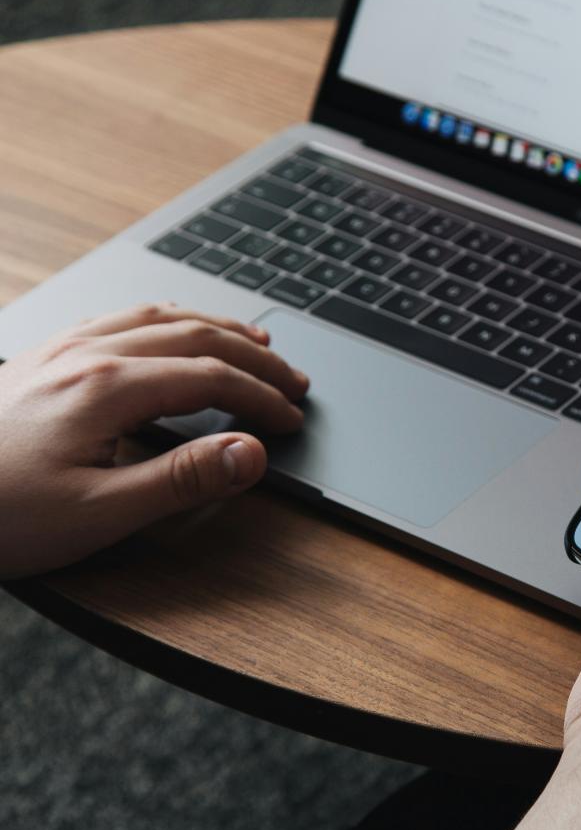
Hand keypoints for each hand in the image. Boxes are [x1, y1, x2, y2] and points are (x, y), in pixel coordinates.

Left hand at [0, 304, 307, 578]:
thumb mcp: (98, 513)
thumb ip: (182, 479)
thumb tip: (251, 452)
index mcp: (108, 388)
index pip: (212, 377)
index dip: (261, 396)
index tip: (292, 419)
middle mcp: (86, 355)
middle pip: (193, 335)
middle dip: (253, 356)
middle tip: (293, 380)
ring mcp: (59, 351)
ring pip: (155, 316)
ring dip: (214, 326)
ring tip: (252, 341)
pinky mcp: (38, 361)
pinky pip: (116, 318)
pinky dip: (164, 319)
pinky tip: (168, 331)